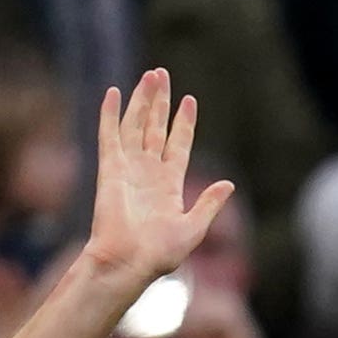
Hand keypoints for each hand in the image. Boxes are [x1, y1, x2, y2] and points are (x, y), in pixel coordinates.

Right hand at [83, 69, 234, 285]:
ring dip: (141, 100)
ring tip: (149, 75)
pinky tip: (113, 92)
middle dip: (160, 101)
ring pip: (135, 125)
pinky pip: (109, 136)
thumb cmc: (160, 254)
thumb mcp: (194, 228)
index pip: (178, 145)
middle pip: (155, 128)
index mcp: (169, 186)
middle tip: (162, 74)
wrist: (128, 263)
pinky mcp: (110, 170)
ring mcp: (128, 170)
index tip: (189, 100)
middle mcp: (148, 173)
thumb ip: (209, 204)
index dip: (183, 122)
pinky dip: (110, 114)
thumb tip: (228, 184)